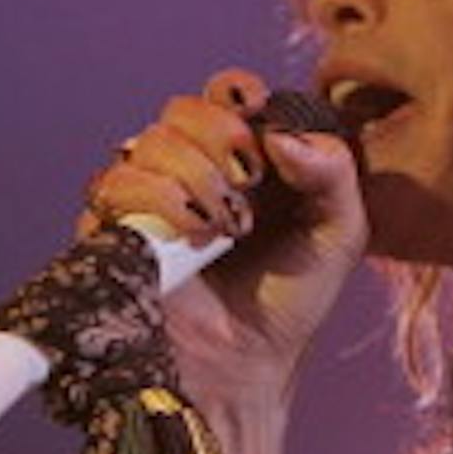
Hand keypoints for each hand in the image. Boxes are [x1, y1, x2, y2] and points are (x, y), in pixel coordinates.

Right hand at [78, 68, 368, 406]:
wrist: (246, 362)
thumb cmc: (293, 298)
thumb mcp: (339, 232)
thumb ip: (333, 171)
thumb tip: (281, 134)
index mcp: (245, 155)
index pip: (227, 91)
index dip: (240, 95)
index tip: (262, 126)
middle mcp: (191, 166)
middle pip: (184, 109)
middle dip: (221, 139)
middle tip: (250, 187)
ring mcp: (148, 195)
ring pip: (148, 141)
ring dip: (194, 176)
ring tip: (226, 227)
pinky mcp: (113, 227)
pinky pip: (115, 184)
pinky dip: (158, 201)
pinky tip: (193, 237)